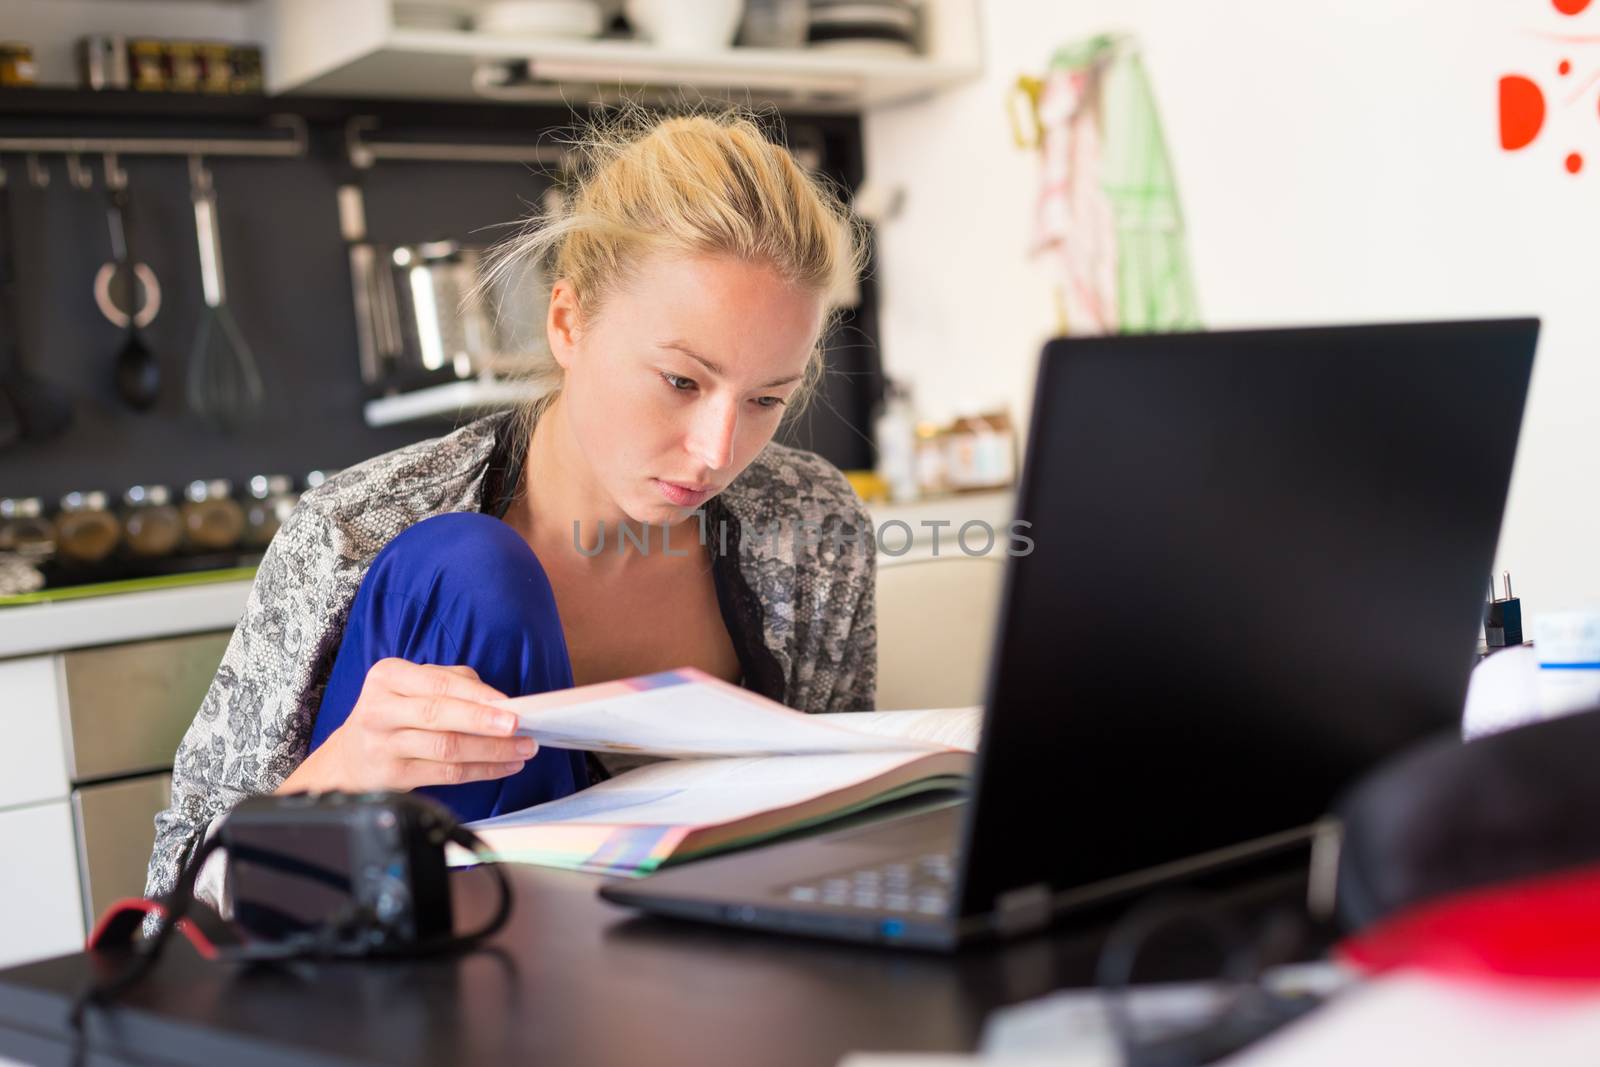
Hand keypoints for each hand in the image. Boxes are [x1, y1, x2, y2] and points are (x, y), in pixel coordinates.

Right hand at [276, 659, 535, 794]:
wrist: (350, 757)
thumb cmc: (394, 713)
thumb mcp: (411, 686)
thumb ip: (453, 683)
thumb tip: (499, 699)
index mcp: (387, 676)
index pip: (438, 684)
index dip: (477, 695)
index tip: (510, 704)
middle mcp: (380, 709)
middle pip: (439, 715)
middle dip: (484, 721)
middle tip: (518, 727)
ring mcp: (383, 745)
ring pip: (446, 747)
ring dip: (491, 750)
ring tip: (522, 749)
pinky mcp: (393, 776)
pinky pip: (446, 774)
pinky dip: (481, 770)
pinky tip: (503, 766)